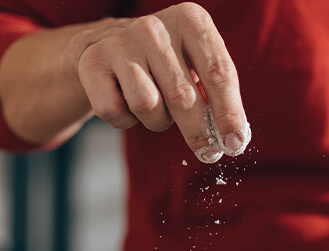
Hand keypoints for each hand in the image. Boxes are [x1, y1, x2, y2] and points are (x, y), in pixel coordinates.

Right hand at [76, 2, 249, 162]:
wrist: (108, 43)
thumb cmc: (167, 62)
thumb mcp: (197, 65)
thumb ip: (217, 95)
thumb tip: (233, 137)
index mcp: (191, 20)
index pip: (218, 73)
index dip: (229, 113)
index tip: (235, 143)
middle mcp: (154, 27)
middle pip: (184, 97)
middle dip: (199, 133)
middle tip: (208, 153)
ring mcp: (121, 42)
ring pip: (148, 107)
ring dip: (158, 121)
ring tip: (157, 108)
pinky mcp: (93, 62)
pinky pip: (117, 113)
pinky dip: (126, 121)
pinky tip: (127, 103)